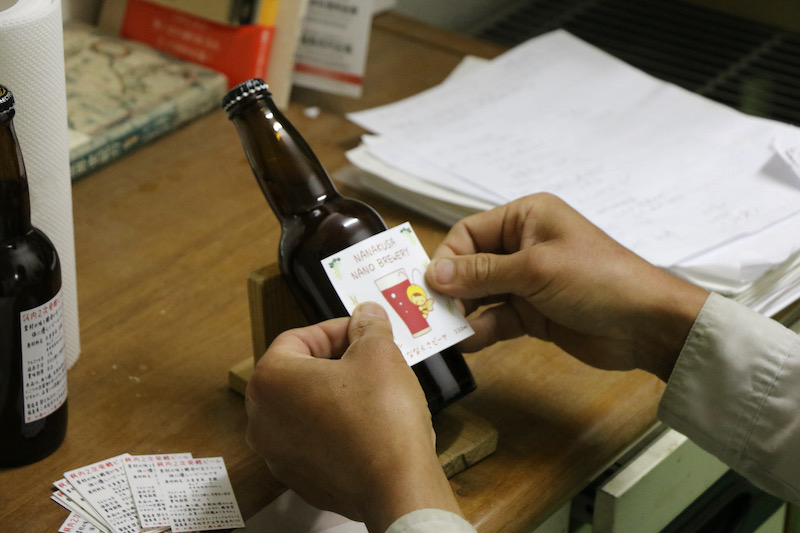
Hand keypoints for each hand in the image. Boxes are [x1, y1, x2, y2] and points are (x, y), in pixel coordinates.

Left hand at [245, 302, 461, 531]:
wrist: (397, 486)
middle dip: (333, 361)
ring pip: (305, 408)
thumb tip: (366, 314)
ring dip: (334, 394)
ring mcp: (277, 453)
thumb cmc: (381, 421)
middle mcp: (263, 419)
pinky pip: (314, 440)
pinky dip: (336, 427)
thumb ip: (368, 326)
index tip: (359, 332)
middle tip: (367, 358)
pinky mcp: (299, 477)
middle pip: (296, 373)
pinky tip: (367, 425)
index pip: (296, 337)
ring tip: (371, 391)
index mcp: (271, 380)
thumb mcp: (379, 353)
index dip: (334, 329)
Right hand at [425, 193, 708, 380]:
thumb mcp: (536, 269)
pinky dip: (481, 331)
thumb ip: (482, 273)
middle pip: (469, 265)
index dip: (448, 258)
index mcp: (525, 218)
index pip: (469, 233)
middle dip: (452, 289)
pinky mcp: (532, 314)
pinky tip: (469, 343)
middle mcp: (522, 246)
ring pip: (479, 295)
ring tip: (447, 332)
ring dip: (463, 313)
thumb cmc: (597, 279)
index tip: (430, 287)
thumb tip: (433, 275)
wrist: (647, 325)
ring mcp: (526, 282)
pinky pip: (495, 319)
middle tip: (431, 313)